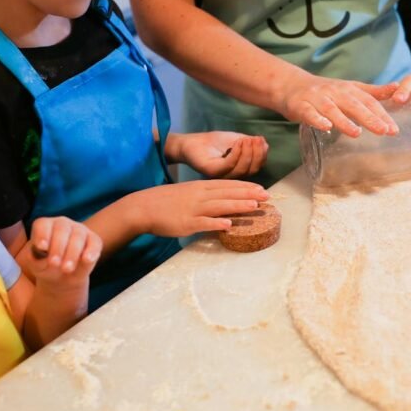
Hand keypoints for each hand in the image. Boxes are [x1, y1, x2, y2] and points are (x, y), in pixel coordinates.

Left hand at [24, 217, 101, 287]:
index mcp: (45, 226)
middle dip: (58, 247)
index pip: (42, 225)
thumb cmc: (45, 267)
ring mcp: (80, 230)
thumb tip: (42, 250)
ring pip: (78, 235)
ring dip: (72, 252)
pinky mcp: (94, 240)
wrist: (62, 278)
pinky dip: (92, 251)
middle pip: (61, 229)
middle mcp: (62, 224)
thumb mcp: (35, 266)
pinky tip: (87, 260)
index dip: (42, 234)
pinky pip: (95, 243)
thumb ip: (35, 258)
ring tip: (66, 269)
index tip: (41, 247)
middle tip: (54, 264)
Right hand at [133, 180, 268, 236]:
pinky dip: (216, 224)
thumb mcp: (188, 193)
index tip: (261, 188)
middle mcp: (199, 195)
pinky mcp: (186, 223)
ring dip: (238, 205)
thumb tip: (223, 202)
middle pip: (228, 193)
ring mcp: (193, 209)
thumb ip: (206, 195)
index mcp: (201, 187)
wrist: (143, 207)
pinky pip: (203, 223)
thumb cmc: (167, 201)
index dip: (246, 186)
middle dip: (248, 194)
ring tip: (254, 206)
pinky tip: (229, 225)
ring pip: (219, 206)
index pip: (227, 185)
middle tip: (267, 196)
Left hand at [169, 132, 267, 178]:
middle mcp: (232, 176)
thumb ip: (250, 144)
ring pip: (242, 169)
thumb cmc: (214, 142)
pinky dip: (236, 153)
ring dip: (248, 152)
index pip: (257, 166)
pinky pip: (228, 165)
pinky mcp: (212, 171)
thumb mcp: (237, 140)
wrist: (192, 142)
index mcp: (240, 170)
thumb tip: (265, 145)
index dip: (262, 154)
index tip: (261, 139)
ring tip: (247, 139)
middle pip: (252, 170)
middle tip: (257, 139)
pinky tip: (238, 142)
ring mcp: (222, 176)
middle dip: (257, 153)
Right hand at [277, 73, 399, 137]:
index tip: (394, 129)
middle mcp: (335, 92)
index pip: (368, 102)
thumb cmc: (326, 91)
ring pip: (332, 109)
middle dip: (369, 118)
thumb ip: (373, 92)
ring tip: (356, 133)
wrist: (291, 85)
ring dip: (344, 120)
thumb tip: (397, 88)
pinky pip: (309, 113)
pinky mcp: (301, 105)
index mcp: (349, 89)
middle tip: (384, 131)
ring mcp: (317, 98)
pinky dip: (317, 119)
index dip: (382, 114)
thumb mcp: (351, 89)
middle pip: (353, 104)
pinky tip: (325, 127)